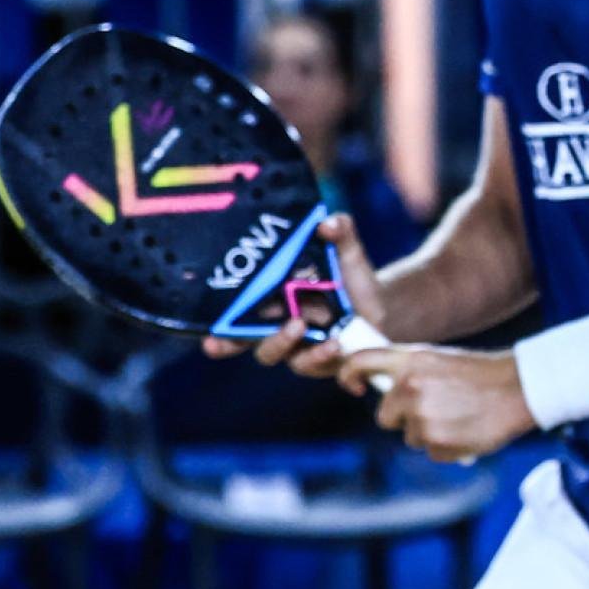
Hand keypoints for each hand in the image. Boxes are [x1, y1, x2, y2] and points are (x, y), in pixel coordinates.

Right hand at [201, 211, 382, 379]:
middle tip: (234, 338)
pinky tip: (335, 345)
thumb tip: (328, 222)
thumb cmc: (350, 278)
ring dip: (283, 342)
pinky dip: (323, 357)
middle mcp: (277, 327)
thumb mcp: (345, 251)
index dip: (218, 331)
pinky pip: (317, 366)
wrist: (381, 305)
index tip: (208, 337)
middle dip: (233, 343)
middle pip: (248, 343)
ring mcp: (299, 348)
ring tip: (305, 328)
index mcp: (270, 300)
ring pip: (280, 355)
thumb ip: (339, 233)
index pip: (234, 316)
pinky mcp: (324, 362)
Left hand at [342, 343, 531, 462]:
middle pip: (385, 416)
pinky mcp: (435, 442)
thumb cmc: (483, 374)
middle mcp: (409, 387)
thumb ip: (411, 372)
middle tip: (435, 409)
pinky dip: (446, 446)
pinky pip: (430, 452)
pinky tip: (466, 430)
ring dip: (428, 432)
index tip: (355, 388)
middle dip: (403, 418)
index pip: (359, 362)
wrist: (518, 388)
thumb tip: (391, 392)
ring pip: (410, 436)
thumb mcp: (440, 359)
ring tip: (458, 417)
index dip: (349, 376)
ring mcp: (421, 417)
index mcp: (410, 361)